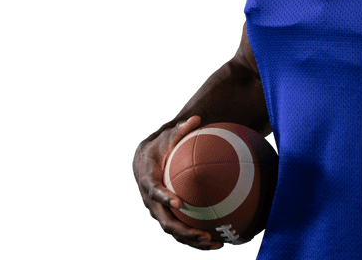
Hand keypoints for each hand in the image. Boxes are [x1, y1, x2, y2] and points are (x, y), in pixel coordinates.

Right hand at [134, 116, 223, 250]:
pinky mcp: (166, 216)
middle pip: (164, 221)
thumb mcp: (167, 136)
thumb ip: (180, 129)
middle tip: (202, 234)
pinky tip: (216, 241)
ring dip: (192, 240)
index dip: (165, 198)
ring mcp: (158, 211)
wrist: (144, 161)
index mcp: (148, 181)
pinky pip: (180, 231)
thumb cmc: (159, 146)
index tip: (179, 203)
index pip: (154, 192)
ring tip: (214, 243)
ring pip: (173, 231)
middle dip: (183, 231)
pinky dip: (195, 238)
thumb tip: (196, 117)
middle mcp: (150, 201)